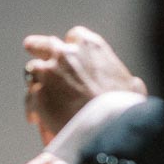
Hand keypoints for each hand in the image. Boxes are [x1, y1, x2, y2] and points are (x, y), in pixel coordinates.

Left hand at [23, 26, 145, 143]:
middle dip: (38, 48)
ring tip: (37, 94)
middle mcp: (66, 54)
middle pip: (44, 45)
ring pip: (32, 70)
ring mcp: (49, 72)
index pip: (75, 36)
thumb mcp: (132, 87)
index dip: (70, 47)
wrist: (106, 128)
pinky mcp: (38, 94)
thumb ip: (127, 80)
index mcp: (90, 46)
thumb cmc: (123, 108)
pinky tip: (35, 117)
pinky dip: (32, 107)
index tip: (68, 54)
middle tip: (34, 51)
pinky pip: (30, 98)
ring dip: (35, 81)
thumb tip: (134, 84)